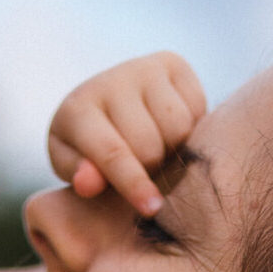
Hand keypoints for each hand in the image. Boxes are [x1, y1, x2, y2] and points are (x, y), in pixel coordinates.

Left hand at [47, 52, 206, 216]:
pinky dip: (190, 128)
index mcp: (78, 110)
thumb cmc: (87, 149)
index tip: (152, 208)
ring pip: (178, 127)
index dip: (133, 184)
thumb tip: (88, 183)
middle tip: (144, 170)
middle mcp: (112, 80)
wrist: (108, 105)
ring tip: (156, 150)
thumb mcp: (74, 168)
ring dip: (173, 149)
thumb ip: (80, 177)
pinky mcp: (173, 63)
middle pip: (150, 145)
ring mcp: (144, 67)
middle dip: (152, 169)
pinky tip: (169, 130)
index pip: (112, 152)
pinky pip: (197, 109)